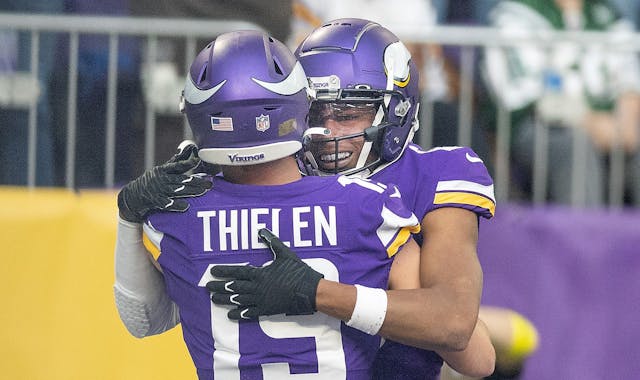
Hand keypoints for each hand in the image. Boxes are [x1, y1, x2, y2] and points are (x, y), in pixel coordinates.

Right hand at [117, 140, 212, 222]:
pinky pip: (167, 204)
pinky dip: (175, 205)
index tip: (197, 161)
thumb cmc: (151, 181)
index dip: (187, 163)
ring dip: (190, 191)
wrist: (132, 196)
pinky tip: (186, 206)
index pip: (177, 166)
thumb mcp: (162, 169)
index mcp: (163, 170)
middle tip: (209, 183)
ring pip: (177, 191)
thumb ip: (177, 161)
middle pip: (181, 180)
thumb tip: (190, 147)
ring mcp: (158, 191)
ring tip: (203, 191)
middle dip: (196, 181)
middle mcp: (161, 179)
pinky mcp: (155, 202)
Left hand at [206, 228, 323, 319]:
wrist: (309, 291)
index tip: (212, 271)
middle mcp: (257, 287)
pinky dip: (238, 314)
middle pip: (233, 287)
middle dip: (219, 287)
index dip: (224, 271)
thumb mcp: (285, 254)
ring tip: (214, 300)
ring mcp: (261, 300)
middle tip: (207, 287)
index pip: (237, 271)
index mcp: (260, 273)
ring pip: (238, 300)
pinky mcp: (266, 310)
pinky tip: (230, 314)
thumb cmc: (298, 271)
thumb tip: (263, 231)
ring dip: (224, 300)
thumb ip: (273, 243)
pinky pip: (249, 313)